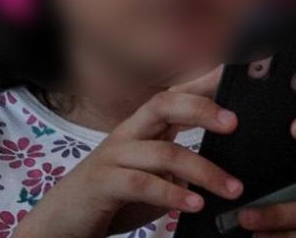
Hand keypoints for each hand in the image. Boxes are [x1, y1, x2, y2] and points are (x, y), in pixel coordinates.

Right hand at [11, 65, 242, 237]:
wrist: (61, 222)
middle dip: (201, 108)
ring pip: (164, 152)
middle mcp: (127, 134)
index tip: (233, 72)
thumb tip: (225, 160)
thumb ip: (179, 162)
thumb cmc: (112, 196)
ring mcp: (113, 157)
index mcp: (141, 129)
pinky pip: (143, 183)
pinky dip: (173, 193)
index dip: (203, 82)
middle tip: (234, 123)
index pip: (174, 96)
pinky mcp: (104, 184)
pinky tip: (195, 204)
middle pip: (164, 105)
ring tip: (232, 189)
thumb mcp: (151, 173)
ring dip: (204, 171)